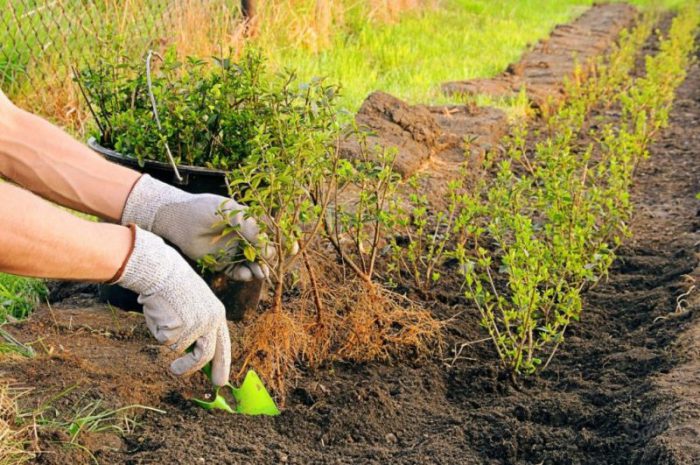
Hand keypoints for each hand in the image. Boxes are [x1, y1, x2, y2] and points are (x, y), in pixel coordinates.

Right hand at [115, 226, 230, 385]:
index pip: (223, 345)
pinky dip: (159, 331)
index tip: (220, 380)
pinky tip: (160, 314)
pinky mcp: (179, 328)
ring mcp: (195, 326)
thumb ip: (199, 328)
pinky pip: (165, 341)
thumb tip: (195, 355)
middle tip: (177, 374)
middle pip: (206, 355)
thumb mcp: (195, 305)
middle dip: (193, 370)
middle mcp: (210, 321)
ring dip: (171, 344)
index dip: (222, 364)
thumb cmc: (174, 287)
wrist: (161, 270)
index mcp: (218, 314)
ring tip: (165, 325)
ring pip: (180, 349)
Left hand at [121, 175, 273, 280]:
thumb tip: (268, 247)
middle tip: (271, 266)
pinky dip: (243, 275)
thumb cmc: (205, 210)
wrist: (178, 219)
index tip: (291, 250)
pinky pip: (236, 272)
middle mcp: (243, 237)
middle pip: (263, 252)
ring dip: (258, 270)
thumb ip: (251, 229)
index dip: (282, 242)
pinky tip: (245, 275)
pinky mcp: (221, 263)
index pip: (270, 233)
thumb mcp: (232, 214)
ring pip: (251, 264)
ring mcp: (233, 250)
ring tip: (260, 274)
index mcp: (249, 222)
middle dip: (270, 260)